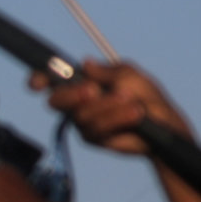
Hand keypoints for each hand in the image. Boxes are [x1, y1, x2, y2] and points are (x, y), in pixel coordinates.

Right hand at [28, 60, 189, 156]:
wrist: (164, 125)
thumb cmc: (147, 96)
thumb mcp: (129, 76)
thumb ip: (105, 72)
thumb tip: (84, 63)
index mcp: (84, 81)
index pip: (53, 80)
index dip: (40, 80)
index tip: (36, 84)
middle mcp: (78, 102)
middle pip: (56, 100)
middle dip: (72, 95)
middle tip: (93, 91)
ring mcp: (83, 121)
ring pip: (80, 115)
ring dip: (109, 107)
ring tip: (133, 104)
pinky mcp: (92, 138)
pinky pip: (95, 128)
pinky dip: (116, 119)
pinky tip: (135, 115)